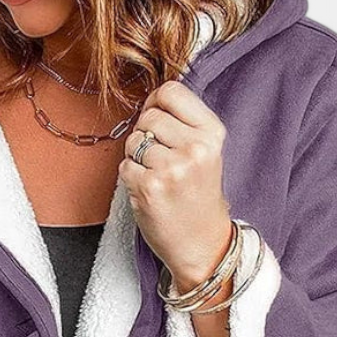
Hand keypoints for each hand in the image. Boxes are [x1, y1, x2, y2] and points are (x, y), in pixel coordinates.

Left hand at [119, 79, 232, 287]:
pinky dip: (131, 179)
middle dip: (145, 135)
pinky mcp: (149, 188)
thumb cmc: (199, 198)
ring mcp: (171, 168)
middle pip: (149, 117)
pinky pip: (124, 167)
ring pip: (133, 141)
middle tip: (158, 159)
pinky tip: (149, 192)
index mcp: (212, 133)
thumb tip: (151, 99)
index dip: (156, 103)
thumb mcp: (206, 152)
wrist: (202, 245)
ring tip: (156, 177)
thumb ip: (183, 123)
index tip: (157, 120)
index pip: (171, 91)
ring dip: (136, 158)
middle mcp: (195, 148)